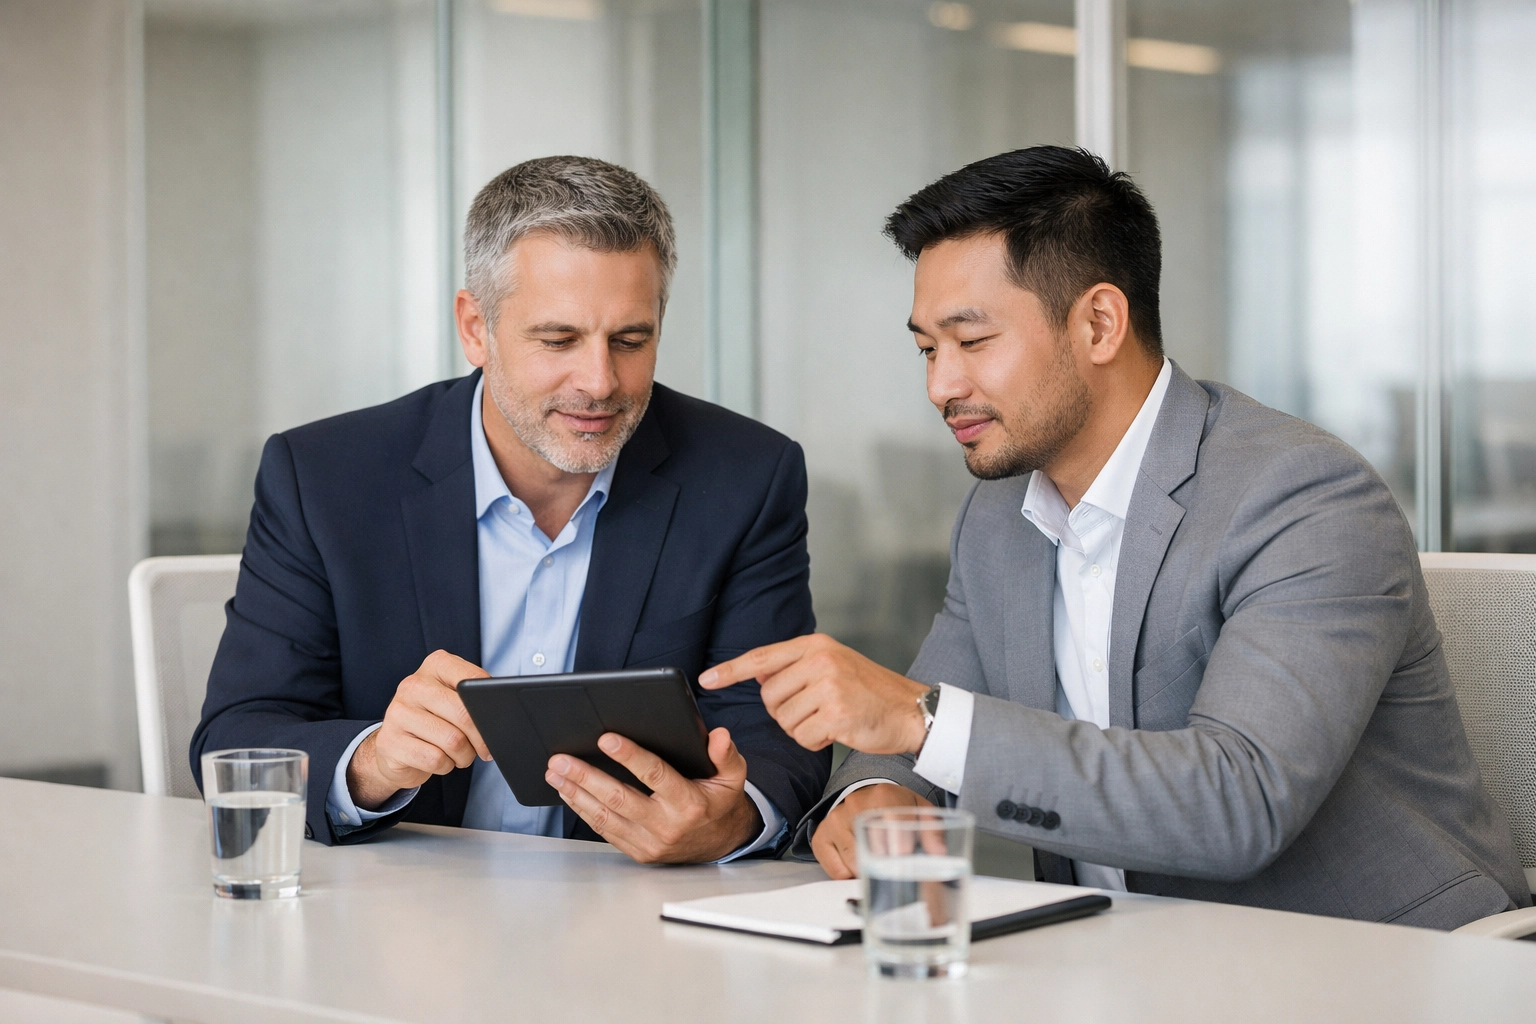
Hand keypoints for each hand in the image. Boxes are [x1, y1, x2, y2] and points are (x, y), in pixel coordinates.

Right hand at [347, 650, 490, 809]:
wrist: (394, 747)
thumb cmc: (434, 720)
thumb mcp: (454, 699)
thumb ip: (475, 698)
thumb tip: (502, 714)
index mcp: (435, 665)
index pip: (473, 680)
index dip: (490, 705)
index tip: (496, 721)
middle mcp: (413, 684)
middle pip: (465, 714)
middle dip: (481, 739)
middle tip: (484, 748)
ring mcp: (398, 712)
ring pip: (453, 741)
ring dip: (464, 755)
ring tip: (459, 753)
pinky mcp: (390, 742)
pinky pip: (435, 759)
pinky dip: (445, 765)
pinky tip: (439, 759)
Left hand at [545, 728, 761, 863]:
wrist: (720, 844)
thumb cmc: (720, 803)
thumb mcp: (732, 777)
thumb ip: (725, 755)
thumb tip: (719, 735)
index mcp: (690, 803)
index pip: (656, 776)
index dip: (630, 757)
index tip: (606, 740)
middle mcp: (667, 826)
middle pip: (619, 798)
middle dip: (586, 777)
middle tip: (562, 759)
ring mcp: (650, 842)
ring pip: (605, 817)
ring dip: (576, 793)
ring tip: (556, 772)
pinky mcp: (637, 852)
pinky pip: (604, 830)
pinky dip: (583, 810)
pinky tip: (568, 792)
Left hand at [699, 634, 929, 754]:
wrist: (911, 710)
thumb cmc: (870, 692)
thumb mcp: (834, 665)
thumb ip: (798, 667)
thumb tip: (759, 677)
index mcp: (816, 645)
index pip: (762, 657)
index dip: (731, 670)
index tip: (706, 679)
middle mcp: (820, 660)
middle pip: (769, 697)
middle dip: (786, 712)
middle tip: (816, 710)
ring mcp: (828, 686)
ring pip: (784, 720)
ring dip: (802, 729)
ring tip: (831, 719)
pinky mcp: (836, 714)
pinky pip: (802, 737)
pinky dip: (815, 742)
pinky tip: (837, 732)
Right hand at [812, 783, 933, 878]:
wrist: (867, 799)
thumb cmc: (896, 809)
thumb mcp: (920, 812)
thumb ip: (933, 830)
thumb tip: (937, 852)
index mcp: (884, 795)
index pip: (892, 819)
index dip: (900, 843)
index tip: (904, 860)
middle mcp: (856, 804)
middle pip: (871, 847)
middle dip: (886, 867)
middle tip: (897, 874)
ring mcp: (835, 820)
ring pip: (853, 862)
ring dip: (868, 873)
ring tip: (879, 867)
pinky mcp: (821, 836)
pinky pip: (835, 870)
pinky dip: (850, 876)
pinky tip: (860, 866)